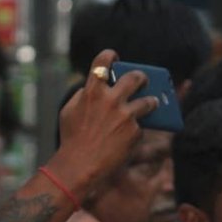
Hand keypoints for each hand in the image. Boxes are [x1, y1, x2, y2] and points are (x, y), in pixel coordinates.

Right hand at [53, 49, 158, 192]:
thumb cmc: (72, 139)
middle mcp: (112, 100)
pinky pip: (141, 125)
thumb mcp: (69, 111)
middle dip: (141, 77)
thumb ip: (83, 95)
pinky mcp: (135, 132)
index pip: (103, 61)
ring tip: (152, 102)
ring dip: (151, 101)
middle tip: (142, 80)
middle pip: (135, 77)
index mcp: (92, 92)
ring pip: (148, 101)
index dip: (110, 55)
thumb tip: (94, 87)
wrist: (80, 166)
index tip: (114, 57)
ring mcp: (125, 116)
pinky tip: (131, 135)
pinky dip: (137, 128)